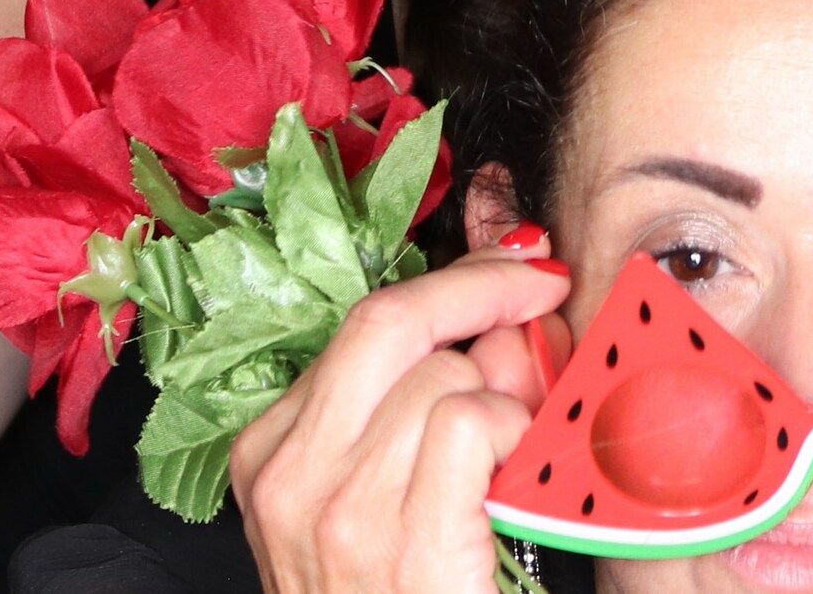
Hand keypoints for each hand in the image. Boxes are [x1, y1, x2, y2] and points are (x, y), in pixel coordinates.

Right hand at [232, 253, 562, 593]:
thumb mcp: (379, 500)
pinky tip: (519, 473)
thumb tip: (499, 327)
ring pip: (444, 376)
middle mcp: (287, 475)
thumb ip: (420, 408)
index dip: (451, 284)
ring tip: (523, 442)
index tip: (512, 267)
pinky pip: (472, 424)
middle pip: (389, 320)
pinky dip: (514, 432)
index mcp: (269, 455)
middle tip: (543, 290)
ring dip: (508, 393)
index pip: (363, 324)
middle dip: (482, 288)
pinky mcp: (400, 544)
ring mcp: (337, 511)